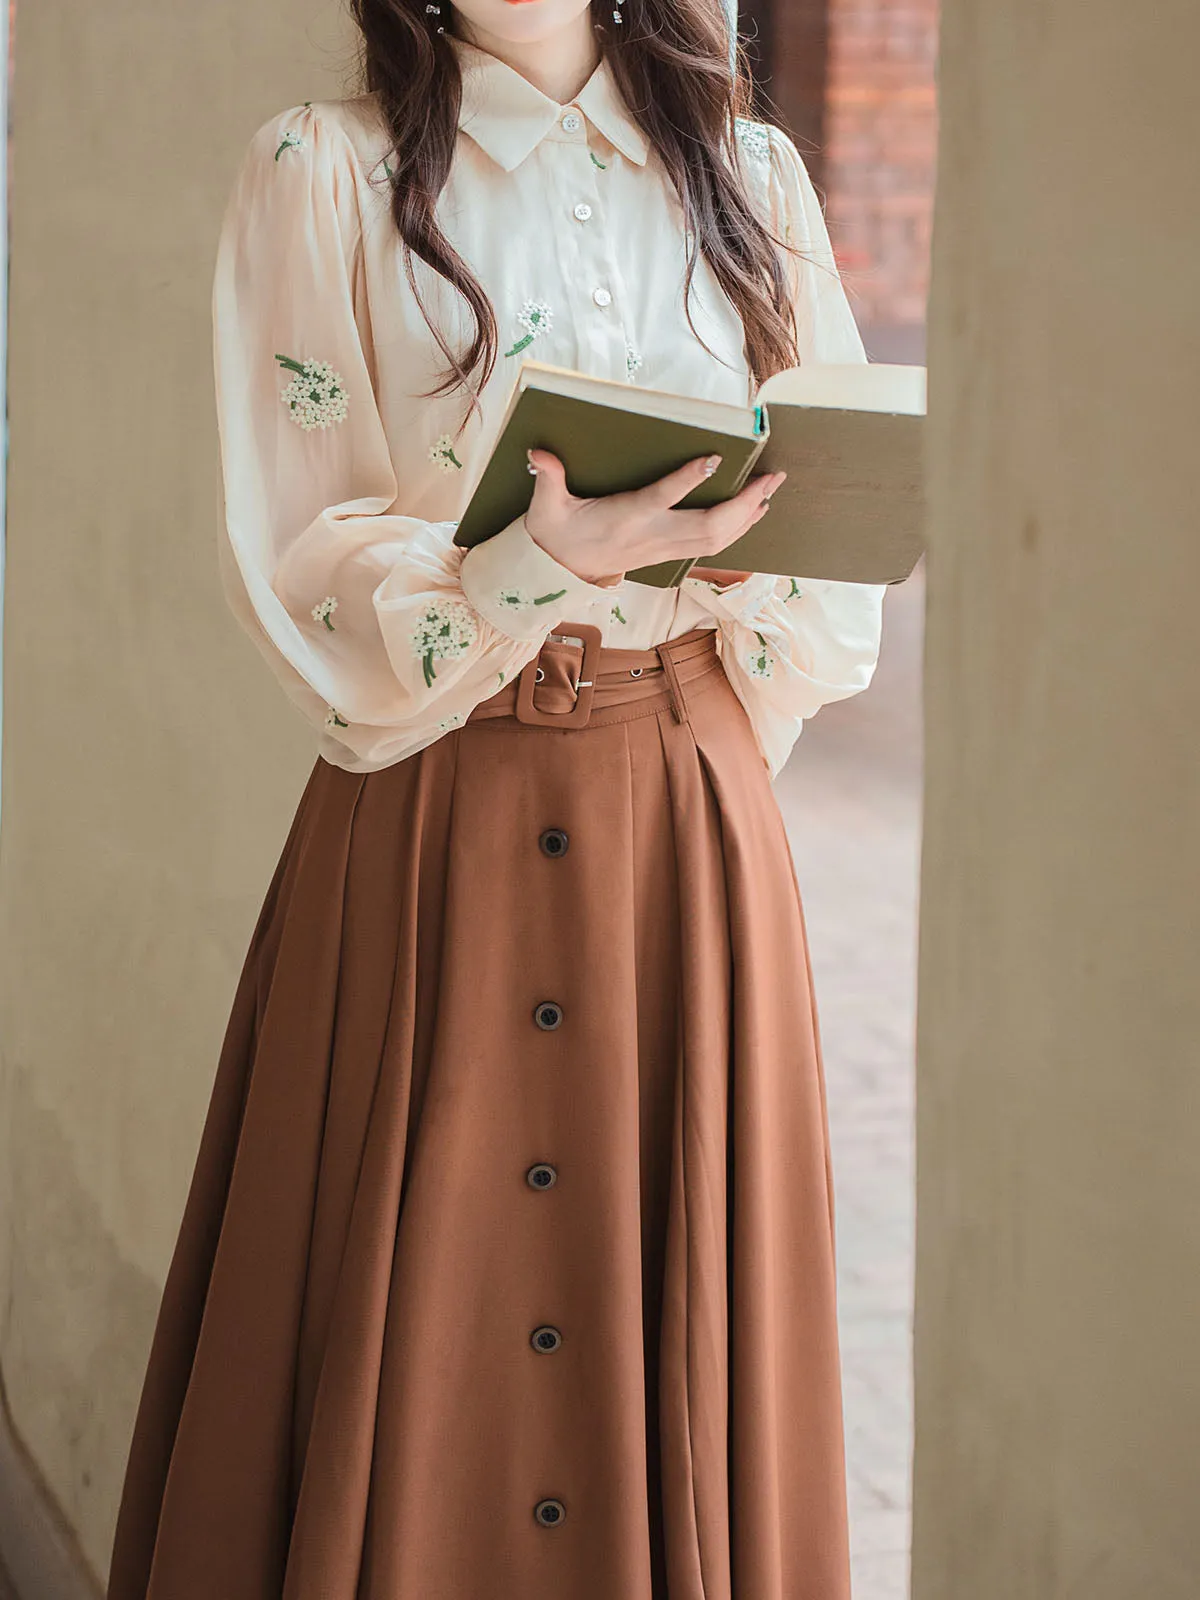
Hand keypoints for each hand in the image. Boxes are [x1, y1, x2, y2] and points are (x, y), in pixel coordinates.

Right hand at [524, 449, 786, 585]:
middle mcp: (652, 536)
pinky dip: (737, 530)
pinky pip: (712, 547)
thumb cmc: (555, 534)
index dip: (689, 480)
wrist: (558, 572)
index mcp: (626, 518)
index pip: (662, 498)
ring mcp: (663, 548)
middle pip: (707, 527)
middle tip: (772, 477)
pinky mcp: (668, 554)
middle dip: (744, 504)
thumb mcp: (546, 507)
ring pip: (717, 540)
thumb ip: (548, 479)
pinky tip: (753, 512)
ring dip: (748, 516)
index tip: (715, 459)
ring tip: (771, 490)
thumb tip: (538, 455)